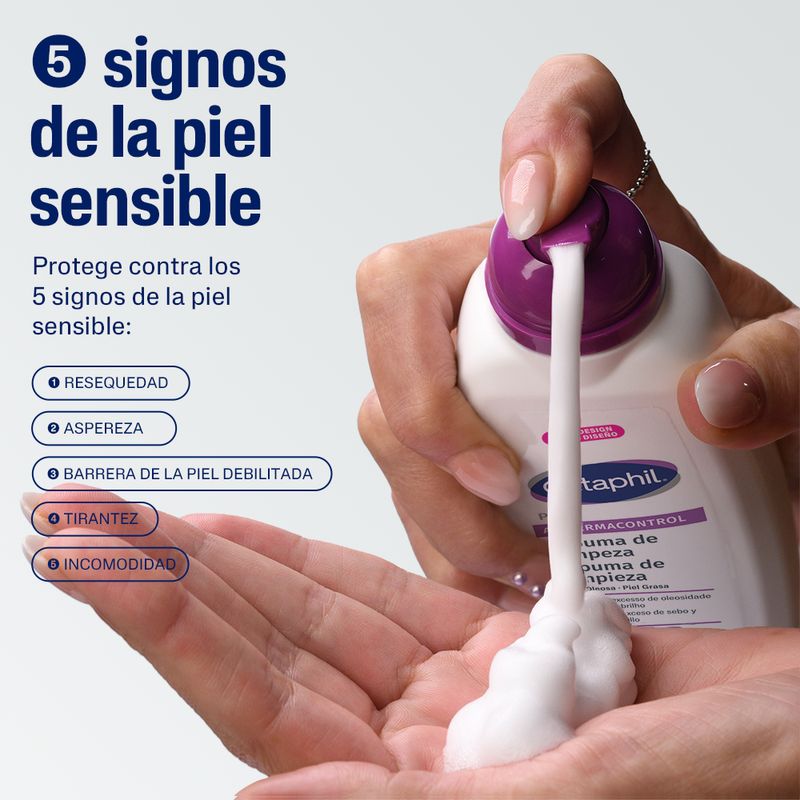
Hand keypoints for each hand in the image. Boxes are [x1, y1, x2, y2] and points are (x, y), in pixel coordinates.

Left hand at [24, 492, 799, 797]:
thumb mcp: (609, 788)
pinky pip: (392, 600)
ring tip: (156, 524)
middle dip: (180, 587)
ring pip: (323, 623)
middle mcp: (437, 760)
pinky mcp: (507, 649)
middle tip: (91, 525)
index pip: (266, 716)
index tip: (99, 570)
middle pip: (274, 658)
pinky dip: (328, 569)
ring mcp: (466, 700)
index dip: (179, 636)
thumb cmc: (761, 771)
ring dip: (241, 570)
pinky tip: (266, 548)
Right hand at [355, 54, 798, 604]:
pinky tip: (502, 572)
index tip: (538, 207)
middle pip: (405, 295)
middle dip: (428, 399)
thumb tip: (713, 394)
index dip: (540, 133)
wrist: (729, 488)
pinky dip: (441, 536)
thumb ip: (785, 366)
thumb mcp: (793, 376)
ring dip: (435, 493)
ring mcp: (472, 370)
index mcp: (609, 236)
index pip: (567, 116)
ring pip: (387, 408)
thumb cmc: (744, 404)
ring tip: (515, 558)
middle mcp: (519, 293)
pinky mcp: (454, 443)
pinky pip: (403, 480)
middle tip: (502, 480)